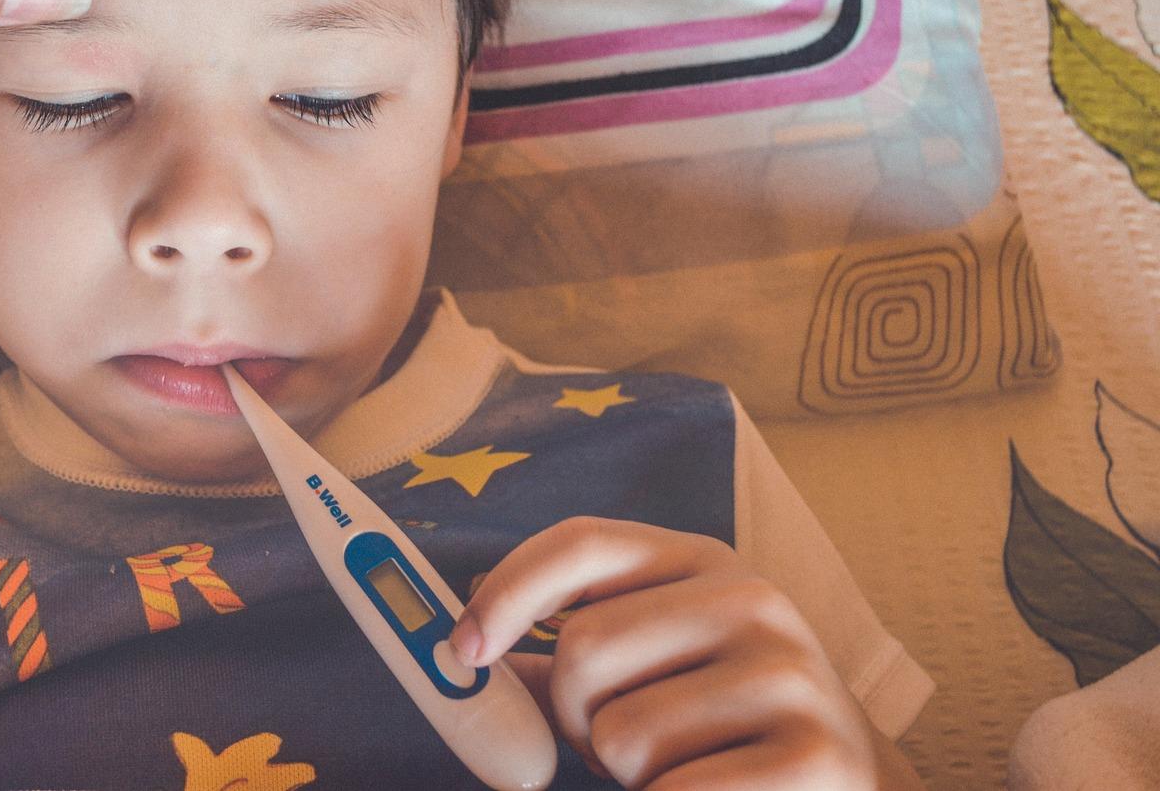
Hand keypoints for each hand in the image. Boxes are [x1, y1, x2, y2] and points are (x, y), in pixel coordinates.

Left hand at [449, 517, 924, 790]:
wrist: (849, 781)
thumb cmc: (720, 721)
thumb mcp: (655, 660)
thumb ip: (568, 649)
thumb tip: (465, 648)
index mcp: (705, 560)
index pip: (581, 543)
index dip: (506, 589)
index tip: (463, 648)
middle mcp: (754, 600)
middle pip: (582, 650)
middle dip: (573, 717)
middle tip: (616, 743)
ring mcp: (789, 676)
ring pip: (620, 735)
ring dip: (625, 774)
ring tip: (678, 768)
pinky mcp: (813, 757)